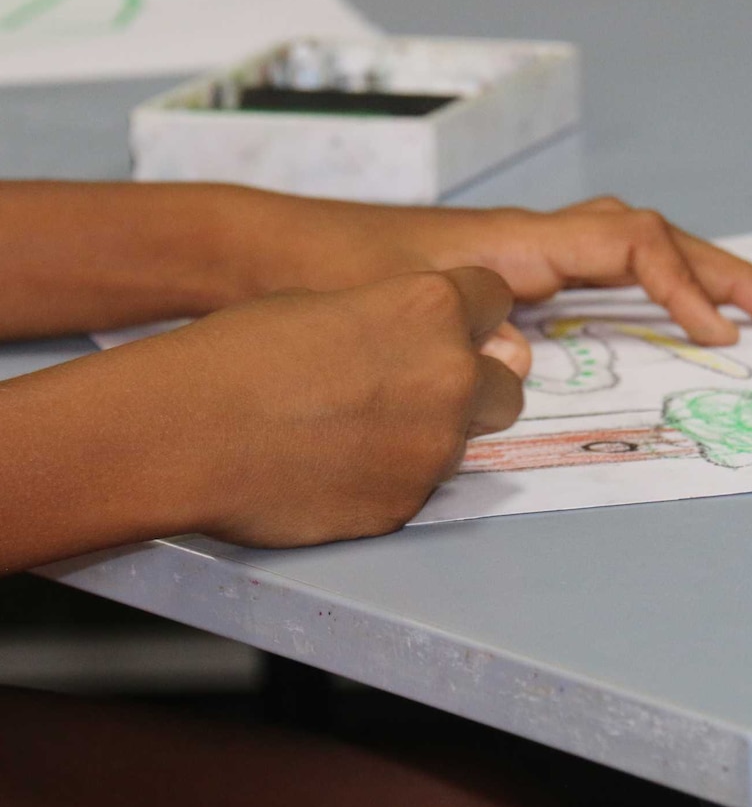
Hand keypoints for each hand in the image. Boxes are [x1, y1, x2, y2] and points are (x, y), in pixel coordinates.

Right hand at [157, 268, 521, 547]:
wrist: (190, 432)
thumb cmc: (239, 352)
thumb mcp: (325, 303)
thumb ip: (393, 322)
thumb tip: (414, 346)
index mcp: (432, 310)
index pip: (495, 301)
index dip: (468, 315)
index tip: (446, 329)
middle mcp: (451, 378)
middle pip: (506, 382)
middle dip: (473, 384)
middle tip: (415, 391)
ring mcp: (433, 450)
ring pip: (466, 440)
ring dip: (433, 433)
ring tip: (361, 432)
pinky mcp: (407, 505)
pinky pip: (419, 486)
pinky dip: (391, 476)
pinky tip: (337, 469)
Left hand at [240, 192, 751, 349]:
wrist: (267, 250)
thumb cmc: (323, 274)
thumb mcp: (393, 309)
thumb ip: (462, 339)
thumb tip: (525, 364)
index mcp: (513, 243)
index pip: (628, 245)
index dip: (685, 286)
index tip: (717, 335)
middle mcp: (523, 241)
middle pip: (644, 238)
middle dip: (716, 270)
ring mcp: (511, 256)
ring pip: (619, 248)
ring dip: (681, 275)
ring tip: (732, 308)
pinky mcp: (494, 277)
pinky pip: (584, 270)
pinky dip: (630, 289)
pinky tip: (641, 316)